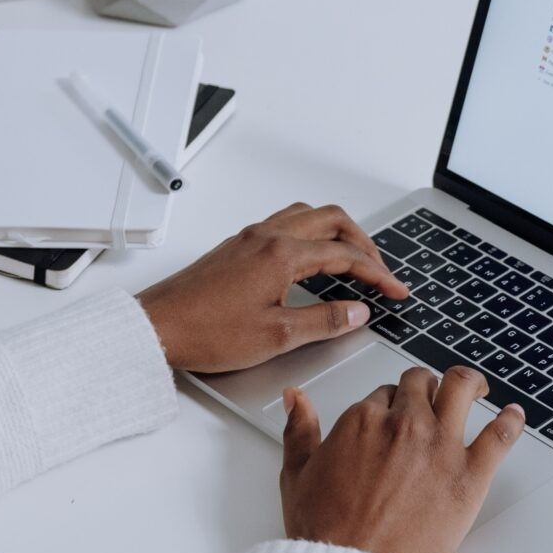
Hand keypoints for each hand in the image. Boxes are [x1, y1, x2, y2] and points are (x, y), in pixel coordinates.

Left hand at [137, 203, 407, 372]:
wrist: (157, 327)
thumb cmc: (206, 332)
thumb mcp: (277, 336)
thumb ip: (323, 321)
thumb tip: (356, 312)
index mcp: (282, 254)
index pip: (345, 254)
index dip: (377, 273)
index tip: (395, 290)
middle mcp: (266, 237)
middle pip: (331, 220)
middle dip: (362, 243)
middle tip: (378, 270)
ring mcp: (248, 239)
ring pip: (305, 216)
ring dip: (335, 232)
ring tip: (350, 259)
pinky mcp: (234, 248)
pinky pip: (283, 225)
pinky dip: (308, 234)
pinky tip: (308, 260)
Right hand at [278, 366, 525, 552]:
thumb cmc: (325, 532)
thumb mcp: (297, 474)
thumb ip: (298, 429)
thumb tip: (296, 397)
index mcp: (362, 421)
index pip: (383, 394)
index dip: (389, 404)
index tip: (392, 416)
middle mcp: (403, 425)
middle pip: (420, 386)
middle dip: (423, 388)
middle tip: (430, 397)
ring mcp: (439, 447)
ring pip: (460, 390)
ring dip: (468, 383)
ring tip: (474, 386)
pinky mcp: (469, 476)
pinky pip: (500, 436)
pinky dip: (511, 421)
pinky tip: (515, 416)